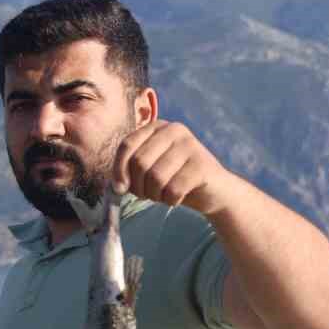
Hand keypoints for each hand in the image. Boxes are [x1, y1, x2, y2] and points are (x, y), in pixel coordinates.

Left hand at [112, 120, 233, 214]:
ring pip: (156, 178)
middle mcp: (174, 130)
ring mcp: (190, 144)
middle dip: (138, 186)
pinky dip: (170, 200)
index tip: (120, 189)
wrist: (212, 190)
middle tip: (148, 193)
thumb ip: (128, 170)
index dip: (118, 170)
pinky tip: (178, 196)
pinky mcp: (202, 164)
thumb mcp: (147, 170)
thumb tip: (115, 186)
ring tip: (164, 194)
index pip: (127, 145)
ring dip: (155, 195)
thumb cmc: (172, 180)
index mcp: (157, 127)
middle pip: (140, 162)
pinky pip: (173, 189)